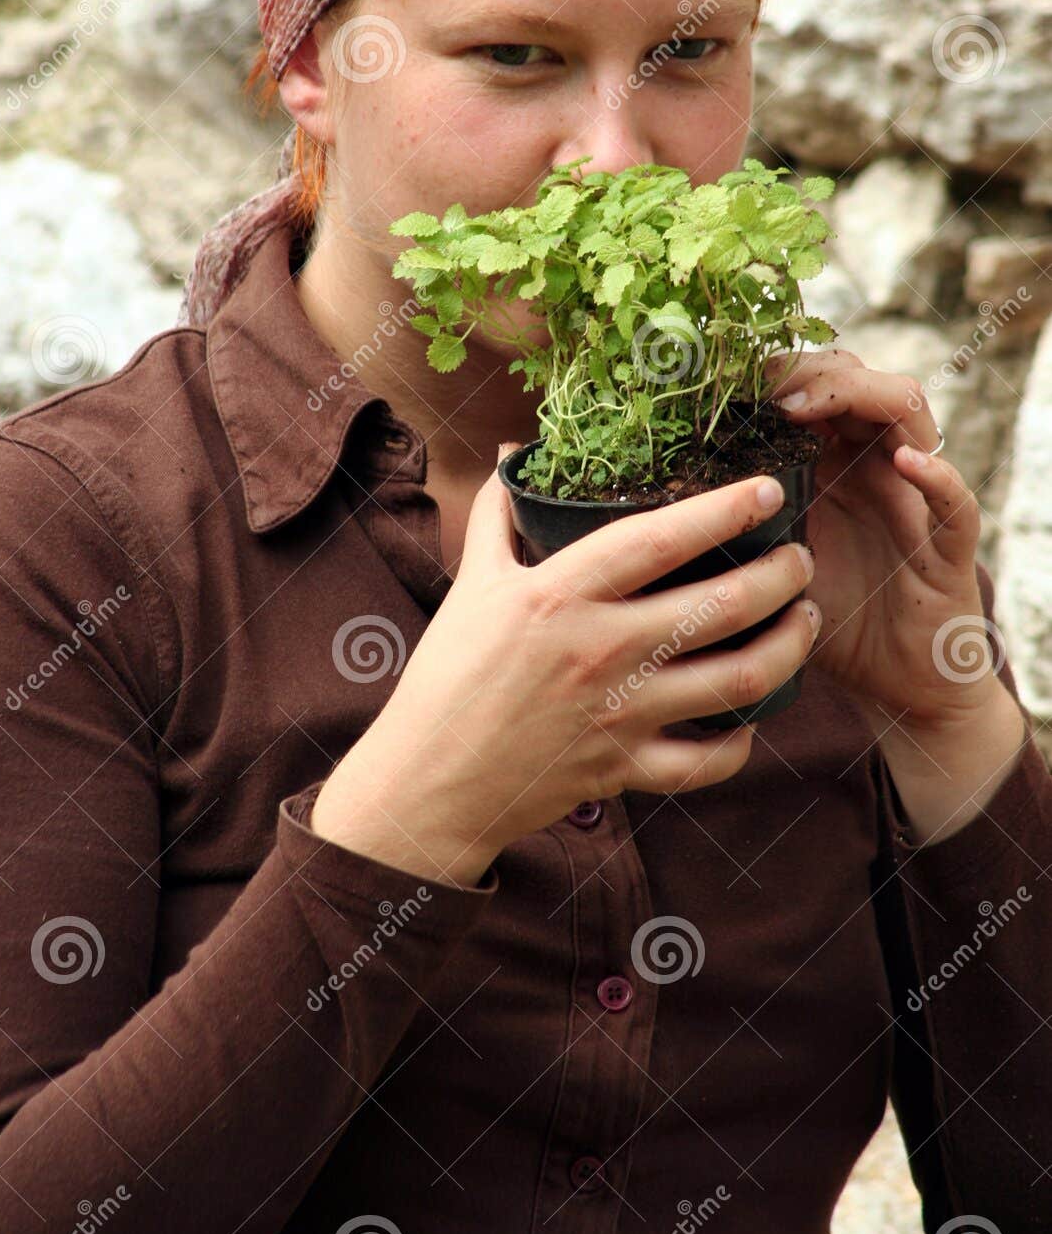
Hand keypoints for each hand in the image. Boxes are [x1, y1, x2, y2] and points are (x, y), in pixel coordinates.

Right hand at [316, 462, 818, 881]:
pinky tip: (753, 716)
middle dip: (781, 576)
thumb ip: (499, 513)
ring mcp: (620, 714)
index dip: (723, 510)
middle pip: (722, 607)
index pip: (658, 539)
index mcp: (560, 596)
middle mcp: (601, 651)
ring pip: (739, 681)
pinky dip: (742, 741)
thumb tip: (510, 451)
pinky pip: (709, 760)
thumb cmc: (448, 676)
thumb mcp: (471, 584)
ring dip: (789, 647)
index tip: (769, 489)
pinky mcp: (626, 768)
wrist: (429, 781)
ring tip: (805, 620)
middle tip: (800, 558)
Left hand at [765, 347, 1000, 736]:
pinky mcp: (949, 546)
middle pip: (855, 379)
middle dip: (807, 369)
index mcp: (831, 461)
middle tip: (762, 388)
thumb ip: (731, 528)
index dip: (775, 371)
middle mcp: (875, 465)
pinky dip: (936, 475)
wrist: (893, 684)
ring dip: (857, 395)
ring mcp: (915, 497)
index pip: (813, 384)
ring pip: (906, 412)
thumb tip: (650, 505)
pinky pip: (955, 501)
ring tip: (806, 405)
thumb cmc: (828, 616)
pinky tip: (906, 462)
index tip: (727, 381)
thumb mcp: (766, 563)